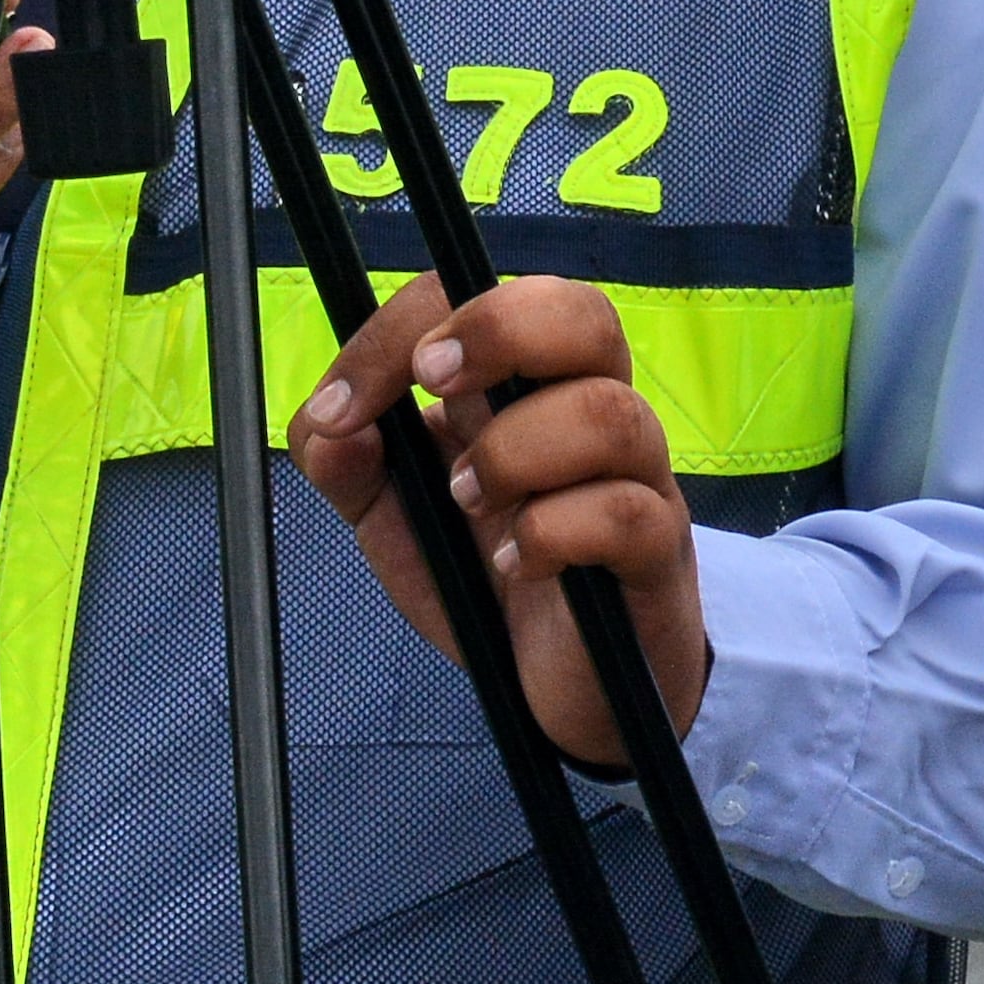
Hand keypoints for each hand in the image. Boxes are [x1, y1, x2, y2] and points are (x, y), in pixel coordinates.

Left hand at [290, 274, 704, 769]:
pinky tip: (517, 564)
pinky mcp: (657, 551)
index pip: (482, 299)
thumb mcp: (397, 522)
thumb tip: (325, 427)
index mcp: (523, 386)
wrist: (568, 685)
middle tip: (430, 383)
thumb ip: (350, 470)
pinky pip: (628, 512)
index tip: (341, 405)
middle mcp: (588, 412)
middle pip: (586, 313)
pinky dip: (555, 533)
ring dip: (517, 451)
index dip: (403, 329)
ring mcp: (635, 478)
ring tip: (468, 500)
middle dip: (498, 330)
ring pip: (611, 412)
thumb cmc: (491, 581)